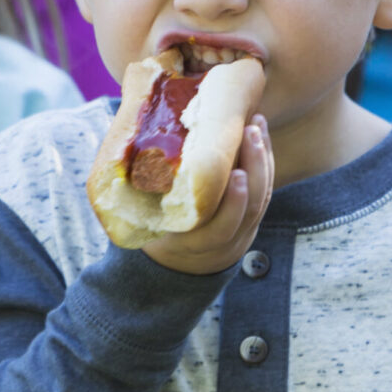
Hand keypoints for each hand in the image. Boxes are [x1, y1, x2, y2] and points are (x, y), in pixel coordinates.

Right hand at [144, 116, 273, 275]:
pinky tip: (260, 136)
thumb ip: (143, 190)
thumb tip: (125, 136)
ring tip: (257, 125)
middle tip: (250, 132)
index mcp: (190, 246)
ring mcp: (240, 236)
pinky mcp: (251, 223)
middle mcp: (220, 245)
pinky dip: (265, 164)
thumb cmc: (151, 229)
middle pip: (248, 211)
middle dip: (254, 168)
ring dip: (262, 160)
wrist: (175, 266)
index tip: (237, 172)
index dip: (233, 204)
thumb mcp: (142, 220)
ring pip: (261, 201)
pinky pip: (265, 195)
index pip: (219, 231)